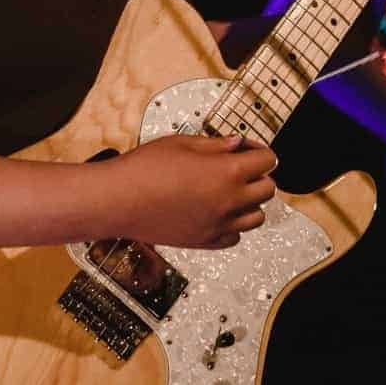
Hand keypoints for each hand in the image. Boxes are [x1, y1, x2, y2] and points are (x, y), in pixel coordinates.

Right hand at [109, 133, 277, 247]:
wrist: (117, 200)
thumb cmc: (144, 169)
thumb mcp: (183, 143)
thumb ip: (216, 145)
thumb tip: (238, 143)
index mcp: (227, 172)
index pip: (268, 161)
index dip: (259, 151)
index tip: (249, 148)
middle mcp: (228, 201)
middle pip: (268, 190)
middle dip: (259, 175)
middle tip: (242, 168)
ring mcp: (218, 225)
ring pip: (257, 217)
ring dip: (250, 203)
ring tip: (231, 191)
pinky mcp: (204, 242)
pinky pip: (234, 237)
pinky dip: (233, 226)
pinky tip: (217, 212)